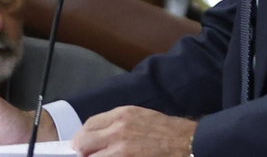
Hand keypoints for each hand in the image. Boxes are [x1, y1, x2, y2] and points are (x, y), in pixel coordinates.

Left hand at [73, 107, 196, 156]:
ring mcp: (120, 149)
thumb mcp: (140, 116)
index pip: (89, 124)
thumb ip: (116, 123)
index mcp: (122, 114)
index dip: (82, 136)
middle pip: (83, 142)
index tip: (82, 144)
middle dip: (83, 150)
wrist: (185, 141)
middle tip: (89, 154)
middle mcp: (118, 130)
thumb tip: (95, 137)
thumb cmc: (163, 130)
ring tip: (104, 156)